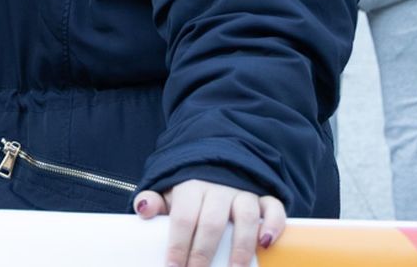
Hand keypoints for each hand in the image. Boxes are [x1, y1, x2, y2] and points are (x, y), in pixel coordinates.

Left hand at [134, 179, 285, 266]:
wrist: (217, 163)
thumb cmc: (190, 190)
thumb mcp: (169, 193)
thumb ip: (155, 201)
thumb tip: (143, 209)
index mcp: (191, 186)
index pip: (184, 217)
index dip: (178, 245)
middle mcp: (219, 187)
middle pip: (212, 222)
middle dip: (203, 253)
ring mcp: (243, 192)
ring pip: (246, 216)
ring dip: (241, 246)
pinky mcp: (264, 198)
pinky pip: (274, 207)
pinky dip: (273, 224)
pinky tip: (266, 243)